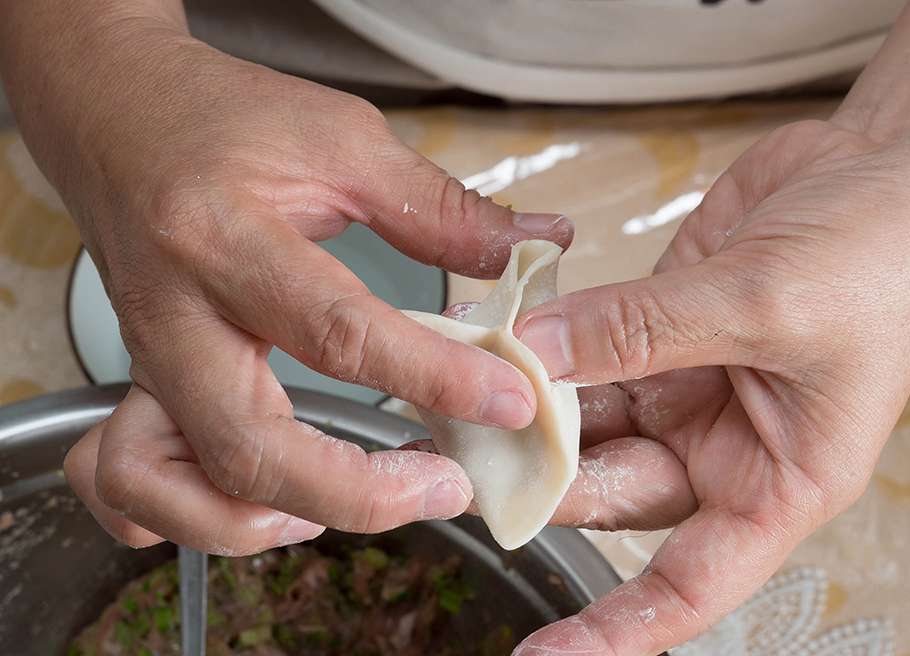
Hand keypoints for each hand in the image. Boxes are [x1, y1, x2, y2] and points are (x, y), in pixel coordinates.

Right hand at [42, 31, 571, 552]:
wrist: (113, 109)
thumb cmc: (223, 118)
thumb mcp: (341, 141)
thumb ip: (439, 207)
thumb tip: (534, 246)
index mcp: (226, 238)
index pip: (338, 332)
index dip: (434, 378)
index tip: (511, 401)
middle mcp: (176, 316)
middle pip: (248, 449)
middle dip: (359, 493)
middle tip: (444, 486)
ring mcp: (147, 362)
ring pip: (170, 488)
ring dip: (269, 523)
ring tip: (358, 497)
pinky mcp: (138, 383)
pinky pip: (126, 485)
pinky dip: (192, 518)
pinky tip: (269, 505)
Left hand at [509, 118, 909, 653]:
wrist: (885, 168)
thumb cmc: (883, 256)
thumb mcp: (767, 302)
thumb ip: (644, 330)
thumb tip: (538, 353)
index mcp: (777, 479)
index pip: (688, 583)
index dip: (618, 628)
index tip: (544, 654)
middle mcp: (722, 444)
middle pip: (611, 491)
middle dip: (541, 480)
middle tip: (466, 458)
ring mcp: (682, 386)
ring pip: (585, 423)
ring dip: (526, 411)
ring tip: (461, 399)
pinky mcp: (654, 331)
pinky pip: (583, 352)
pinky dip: (541, 346)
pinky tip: (499, 332)